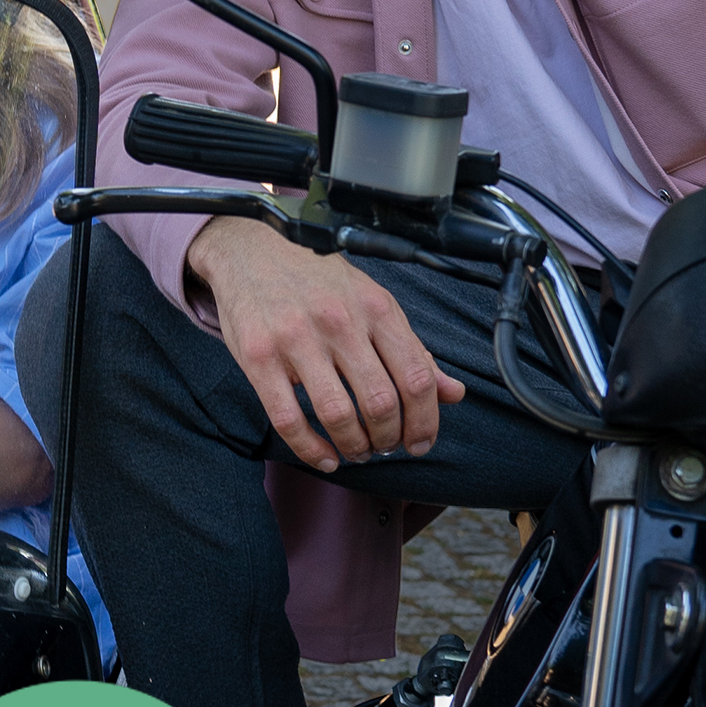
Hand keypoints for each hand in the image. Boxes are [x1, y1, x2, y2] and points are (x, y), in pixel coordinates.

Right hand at [188, 215, 466, 470]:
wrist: (252, 251)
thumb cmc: (318, 281)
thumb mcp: (373, 302)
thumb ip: (412, 349)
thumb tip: (453, 393)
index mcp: (376, 308)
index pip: (417, 378)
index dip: (425, 422)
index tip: (420, 443)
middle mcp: (340, 321)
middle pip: (381, 403)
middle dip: (389, 439)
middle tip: (384, 447)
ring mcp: (296, 339)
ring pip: (338, 414)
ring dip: (354, 446)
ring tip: (356, 450)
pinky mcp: (259, 356)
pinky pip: (288, 418)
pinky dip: (310, 449)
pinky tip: (324, 456)